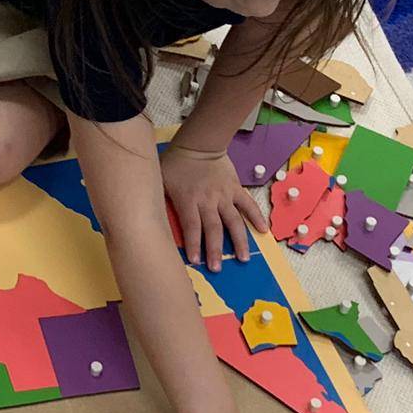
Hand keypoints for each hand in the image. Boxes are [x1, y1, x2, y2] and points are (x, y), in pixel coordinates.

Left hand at [161, 145, 268, 269]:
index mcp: (188, 199)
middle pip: (213, 228)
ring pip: (233, 221)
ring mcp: (224, 195)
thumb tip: (150, 220)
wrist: (199, 144)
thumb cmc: (175, 164)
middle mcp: (208, 200)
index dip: (194, 244)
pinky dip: (256, 217)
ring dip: (238, 241)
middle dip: (214, 250)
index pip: (192, 226)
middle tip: (217, 268)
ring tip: (243, 259)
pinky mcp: (236, 189)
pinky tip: (263, 231)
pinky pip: (248, 204)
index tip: (196, 261)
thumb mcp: (159, 181)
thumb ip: (159, 201)